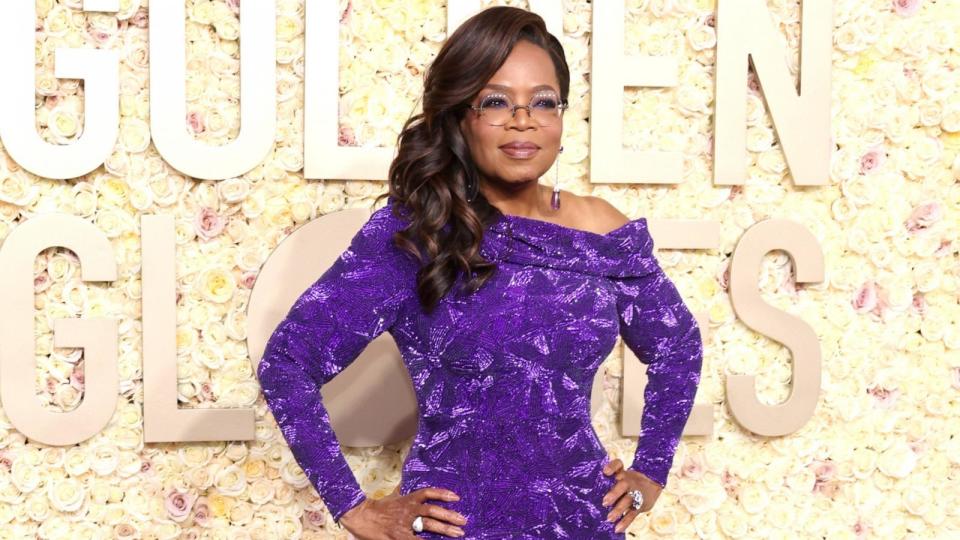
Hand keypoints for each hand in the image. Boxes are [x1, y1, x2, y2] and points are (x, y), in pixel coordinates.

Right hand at [339, 486, 467, 538]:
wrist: (359, 516)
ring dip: (445, 529)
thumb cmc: (376, 508)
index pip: (428, 493)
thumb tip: (405, 489)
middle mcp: (408, 509)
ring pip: (428, 524)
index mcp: (407, 499)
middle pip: (433, 510)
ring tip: (458, 533)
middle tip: (463, 521)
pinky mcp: (398, 535)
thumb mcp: (392, 497)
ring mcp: (404, 523)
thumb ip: (402, 494)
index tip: (456, 497)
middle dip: (450, 516)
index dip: (443, 494)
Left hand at [600, 457, 662, 533]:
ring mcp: (635, 494)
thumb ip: (609, 478)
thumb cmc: (630, 479)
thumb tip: (594, 487)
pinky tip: (617, 528)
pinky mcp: (640, 506)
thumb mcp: (621, 474)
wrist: (653, 483)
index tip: (605, 471)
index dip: (612, 467)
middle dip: (614, 493)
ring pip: (627, 501)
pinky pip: (632, 514)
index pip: (618, 465)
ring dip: (618, 510)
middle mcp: (629, 481)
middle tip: (604, 502)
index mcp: (623, 473)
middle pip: (623, 485)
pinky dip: (625, 522)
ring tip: (609, 518)